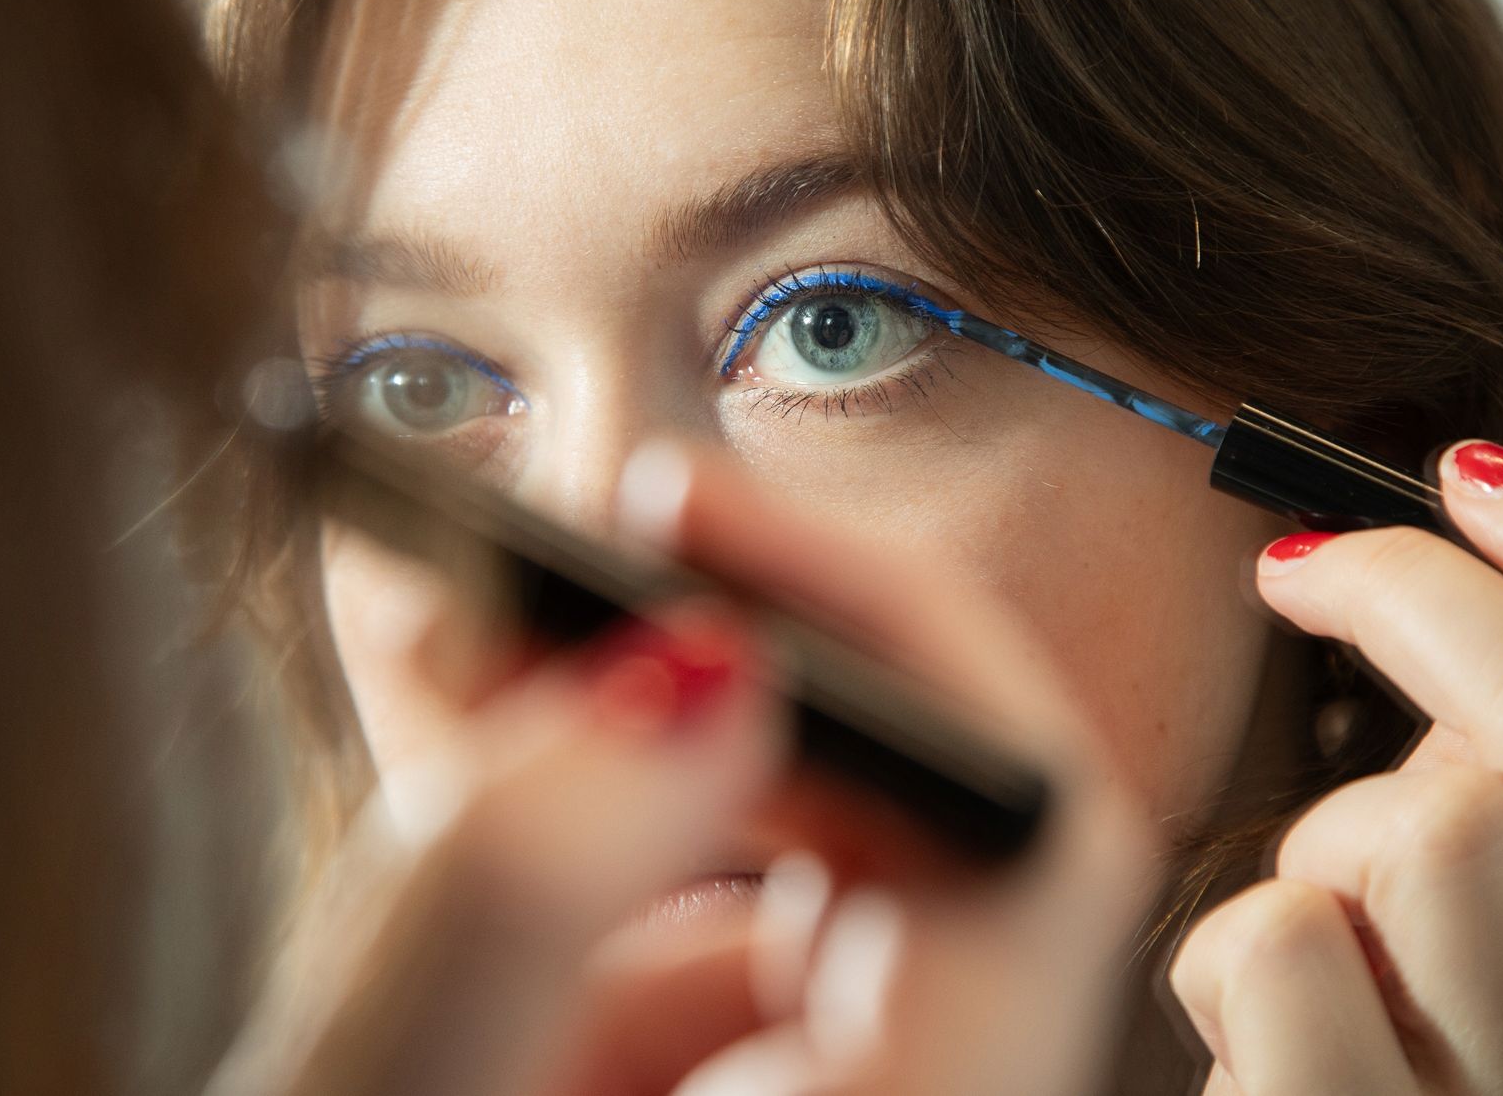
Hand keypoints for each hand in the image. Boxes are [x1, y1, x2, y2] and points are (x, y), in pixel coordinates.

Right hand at [211, 443, 1158, 1095]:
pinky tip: (495, 932)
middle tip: (546, 585)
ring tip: (471, 748)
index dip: (882, 621)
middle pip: (930, 841)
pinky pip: (743, 986)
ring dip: (645, 808)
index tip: (676, 517)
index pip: (1031, 832)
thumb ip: (512, 900)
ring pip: (813, 905)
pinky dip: (617, 912)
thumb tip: (691, 668)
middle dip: (730, 692)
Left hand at [1170, 440, 1502, 1094]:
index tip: (1468, 468)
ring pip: (1428, 829)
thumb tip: (1440, 566)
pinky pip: (1277, 941)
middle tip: (1299, 565)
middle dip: (1407, 587)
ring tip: (1314, 903)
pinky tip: (1250, 1011)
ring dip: (1324, 826)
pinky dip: (1225, 940)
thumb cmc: (1398, 1059)